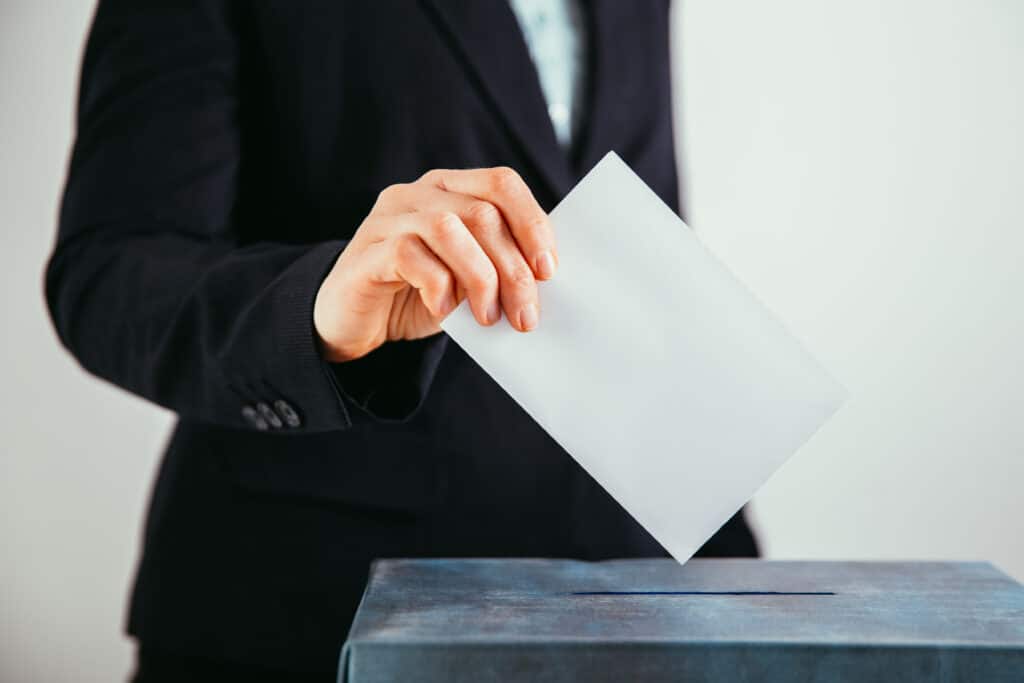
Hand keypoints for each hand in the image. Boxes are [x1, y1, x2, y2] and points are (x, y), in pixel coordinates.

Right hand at [314, 167, 556, 361]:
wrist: (354, 323)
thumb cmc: (419, 296)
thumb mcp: (468, 278)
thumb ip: (498, 265)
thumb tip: (542, 278)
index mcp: (450, 189)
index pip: (501, 183)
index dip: (532, 223)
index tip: (548, 270)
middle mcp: (418, 194)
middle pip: (482, 213)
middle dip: (512, 269)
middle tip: (524, 314)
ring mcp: (388, 219)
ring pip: (448, 229)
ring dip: (479, 278)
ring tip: (488, 317)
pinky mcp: (367, 251)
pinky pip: (409, 255)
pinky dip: (436, 284)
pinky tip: (444, 311)